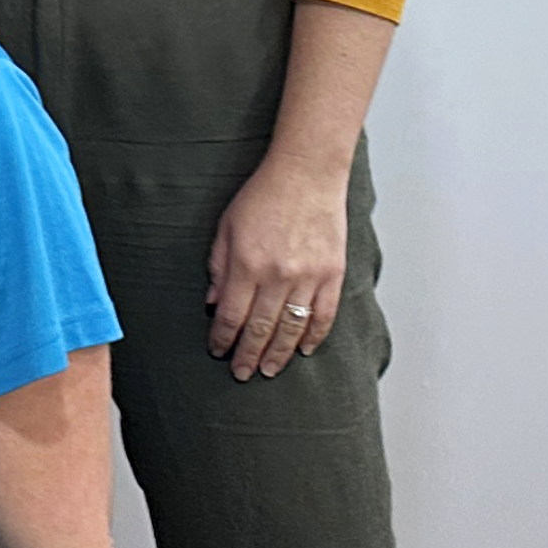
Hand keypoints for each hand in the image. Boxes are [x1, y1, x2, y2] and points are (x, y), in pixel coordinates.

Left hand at [208, 156, 348, 378]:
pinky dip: (314, 336)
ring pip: (292, 328)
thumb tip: (214, 304)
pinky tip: (303, 350)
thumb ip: (218, 267)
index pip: (232, 316)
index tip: (217, 351)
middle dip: (248, 355)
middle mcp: (278, 275)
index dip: (223, 338)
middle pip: (261, 328)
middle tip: (241, 373)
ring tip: (269, 370)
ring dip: (279, 353)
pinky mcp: (333, 273)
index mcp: (248, 264)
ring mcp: (309, 276)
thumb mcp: (226, 228)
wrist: (307, 174)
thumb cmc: (263, 196)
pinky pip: (324, 314)